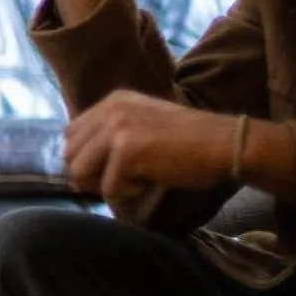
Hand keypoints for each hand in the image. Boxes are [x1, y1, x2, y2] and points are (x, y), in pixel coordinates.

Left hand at [64, 92, 235, 212]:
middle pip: (70, 154)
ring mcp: (116, 128)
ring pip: (80, 172)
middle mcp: (109, 109)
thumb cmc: (189, 142)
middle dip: (90, 176)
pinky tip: (149, 183)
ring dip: (105, 185)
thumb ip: (111, 136)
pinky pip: (108, 187)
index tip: (106, 171)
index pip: (71, 134)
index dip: (83, 159)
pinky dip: (126, 194)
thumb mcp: (143, 125)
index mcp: (112, 101)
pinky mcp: (126, 151)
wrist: (224, 144)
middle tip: (121, 182)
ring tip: (134, 182)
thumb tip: (77, 168)